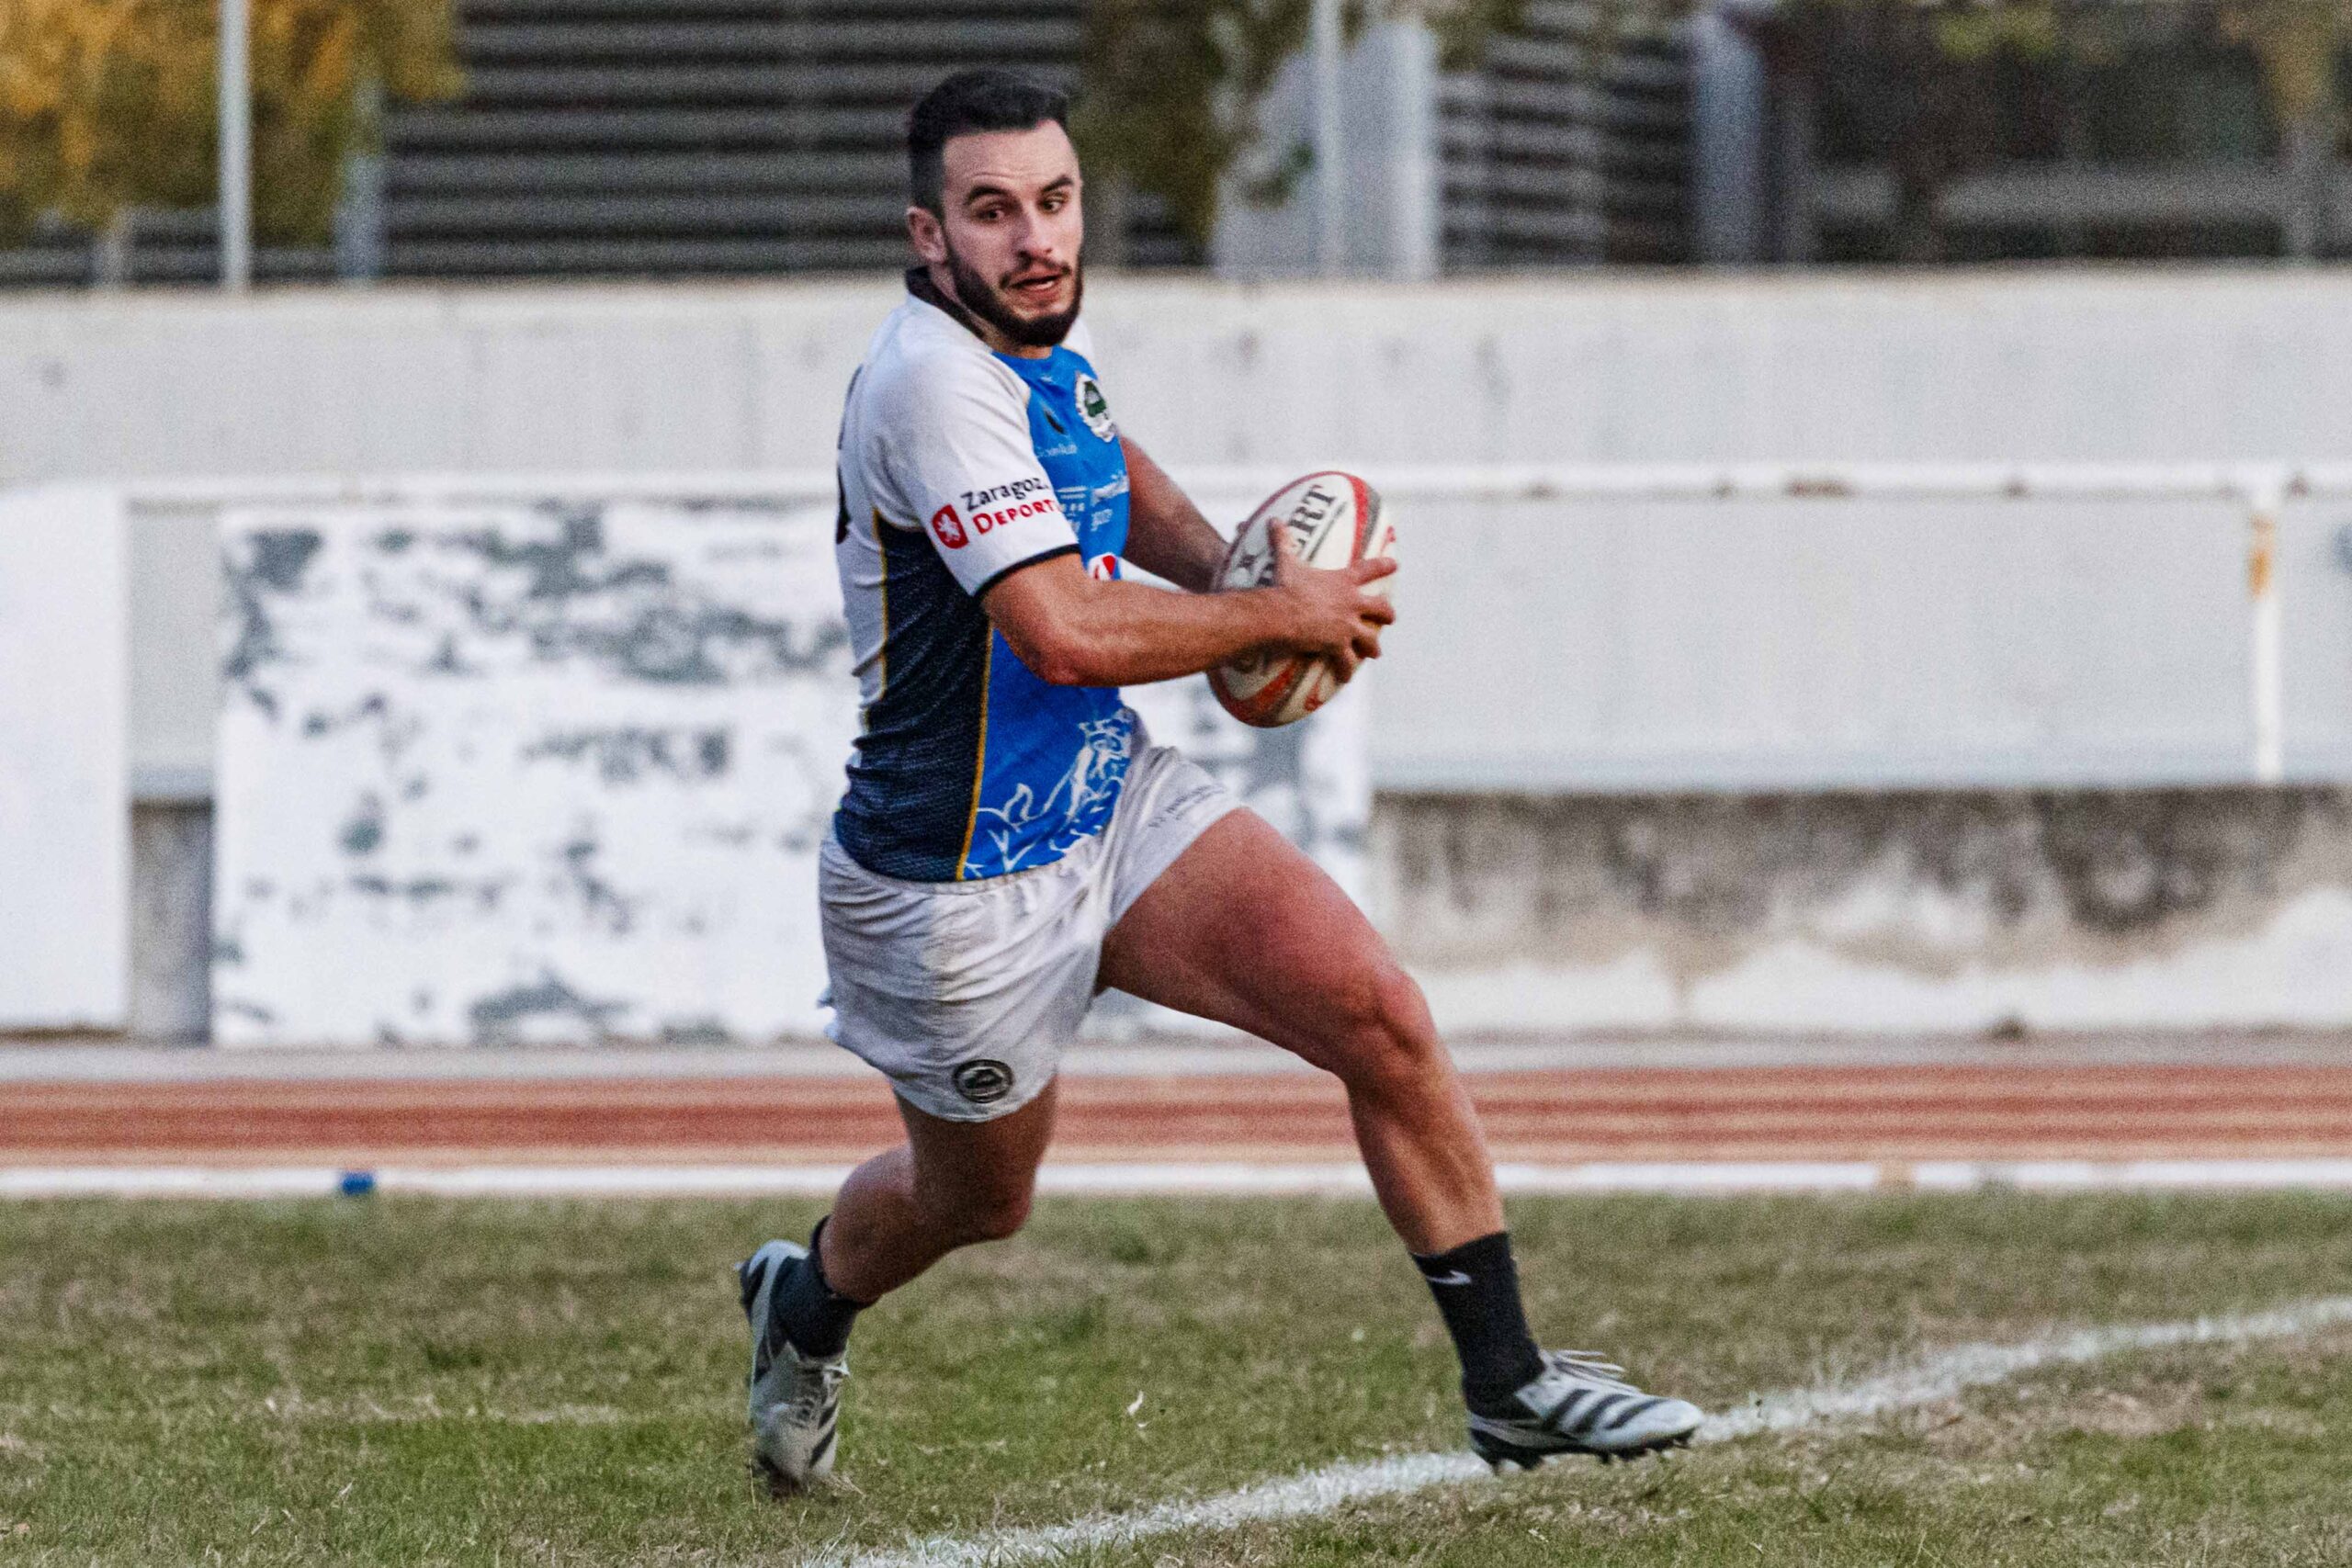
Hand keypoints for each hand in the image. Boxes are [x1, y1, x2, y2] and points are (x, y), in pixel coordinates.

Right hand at [1265, 523, 1395, 679]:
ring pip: (1370, 639)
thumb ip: (1283, 540)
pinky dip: (1346, 670)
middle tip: (1391, 619)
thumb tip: (1273, 520)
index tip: (1396, 564)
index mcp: (1343, 582)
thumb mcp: (1286, 561)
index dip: (1384, 566)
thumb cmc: (1284, 586)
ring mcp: (1348, 626)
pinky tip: (1346, 678)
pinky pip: (1346, 661)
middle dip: (1387, 615)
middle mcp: (1352, 603)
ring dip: (1373, 646)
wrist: (1281, 613)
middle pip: (1381, 608)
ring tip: (1375, 653)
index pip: (1370, 570)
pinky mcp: (1338, 645)